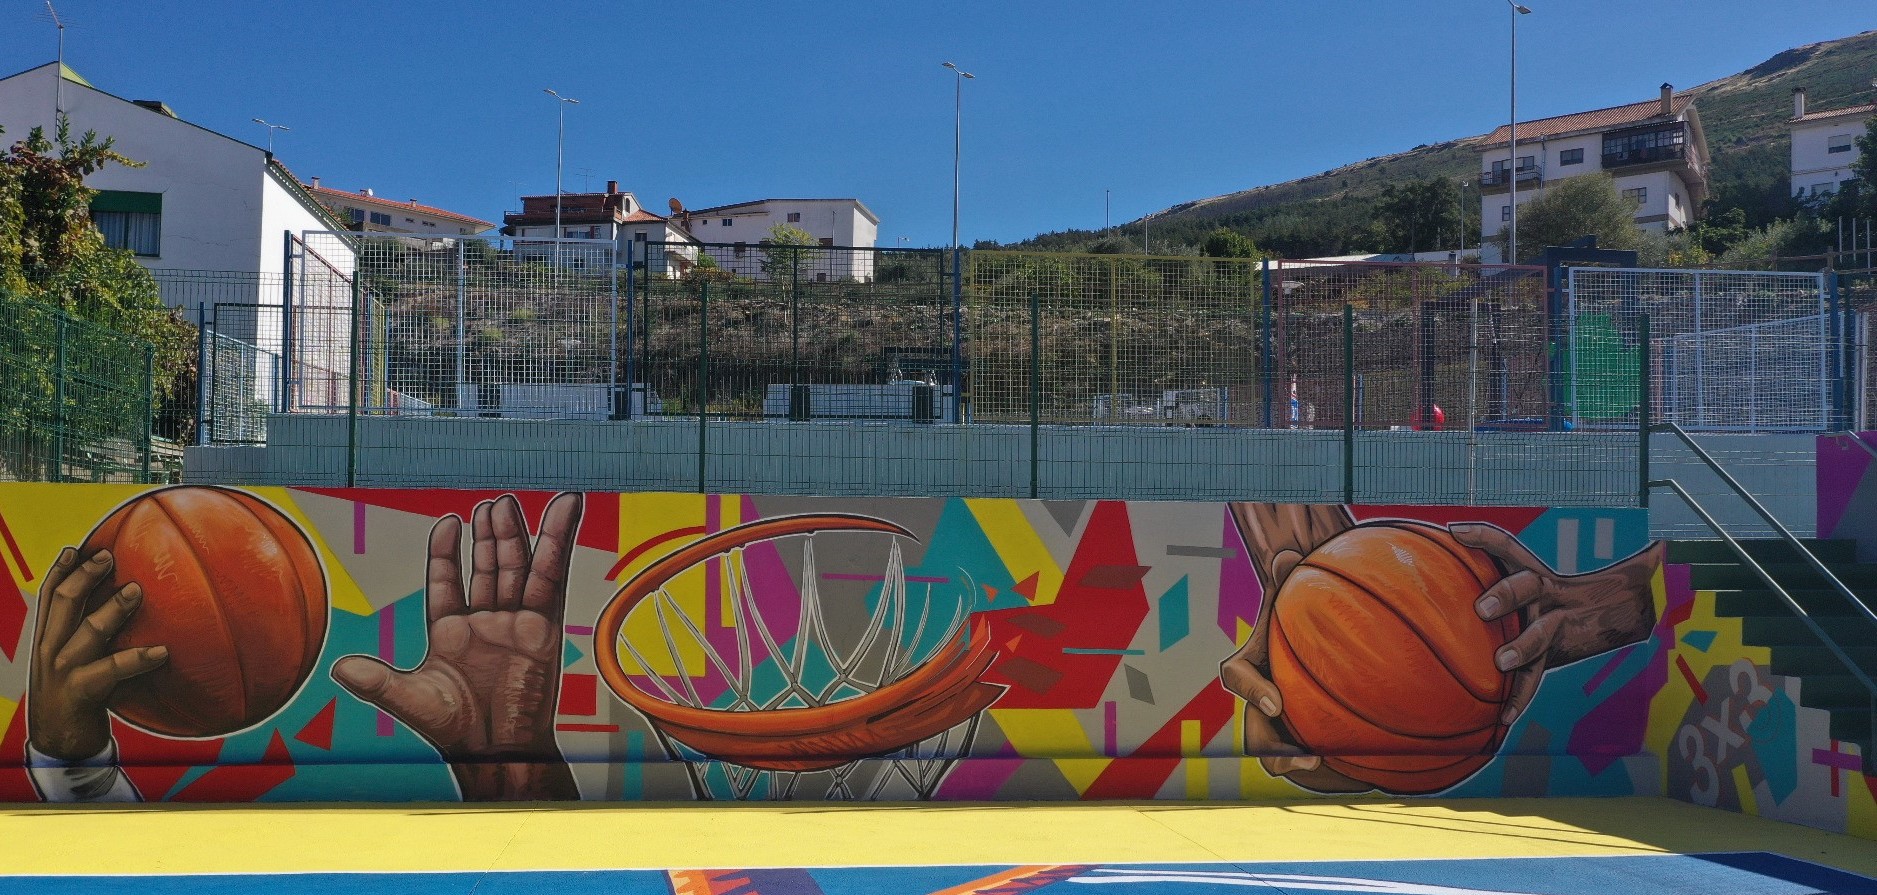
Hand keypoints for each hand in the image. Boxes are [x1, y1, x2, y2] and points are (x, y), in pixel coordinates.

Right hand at [27, 547, 168, 761]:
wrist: (58, 745)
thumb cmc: (77, 699)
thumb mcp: (76, 663)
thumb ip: (90, 638)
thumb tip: (125, 610)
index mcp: (45, 640)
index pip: (46, 598)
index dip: (59, 571)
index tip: (75, 548)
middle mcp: (49, 651)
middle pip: (62, 602)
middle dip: (84, 575)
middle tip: (109, 556)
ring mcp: (61, 671)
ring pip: (87, 631)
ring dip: (113, 609)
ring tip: (137, 591)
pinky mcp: (79, 691)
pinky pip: (112, 670)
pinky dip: (138, 659)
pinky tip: (162, 652)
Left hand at [332, 493, 582, 800]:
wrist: (497, 751)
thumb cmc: (456, 729)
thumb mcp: (408, 699)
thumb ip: (376, 680)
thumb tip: (339, 669)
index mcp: (451, 633)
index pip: (447, 582)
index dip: (446, 552)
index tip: (450, 521)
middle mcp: (486, 623)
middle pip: (487, 567)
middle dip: (488, 535)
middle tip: (493, 504)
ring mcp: (516, 621)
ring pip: (518, 565)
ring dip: (516, 533)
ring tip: (511, 502)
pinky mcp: (544, 624)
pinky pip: (551, 575)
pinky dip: (559, 540)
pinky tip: (564, 511)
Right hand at [1218, 503, 1366, 791]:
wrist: (1315, 652)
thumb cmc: (1298, 621)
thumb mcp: (1293, 601)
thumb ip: (1290, 582)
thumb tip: (1288, 556)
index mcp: (1252, 665)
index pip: (1236, 677)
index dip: (1252, 692)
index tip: (1277, 702)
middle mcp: (1260, 700)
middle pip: (1254, 731)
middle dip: (1272, 748)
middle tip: (1302, 754)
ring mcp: (1278, 725)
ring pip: (1274, 754)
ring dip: (1292, 765)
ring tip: (1322, 763)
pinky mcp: (1300, 740)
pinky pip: (1307, 755)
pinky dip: (1326, 764)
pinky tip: (1357, 761)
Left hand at [1453, 523, 1661, 724]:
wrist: (1616, 608)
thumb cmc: (1545, 593)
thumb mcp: (1521, 574)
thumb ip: (1481, 564)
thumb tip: (1440, 542)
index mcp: (1529, 571)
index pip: (1505, 546)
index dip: (1481, 535)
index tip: (1454, 531)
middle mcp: (1543, 594)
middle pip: (1527, 586)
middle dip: (1506, 594)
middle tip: (1482, 608)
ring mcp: (1552, 624)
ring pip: (1539, 635)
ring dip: (1521, 648)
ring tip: (1501, 662)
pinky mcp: (1554, 654)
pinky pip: (1535, 677)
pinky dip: (1519, 699)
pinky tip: (1504, 717)